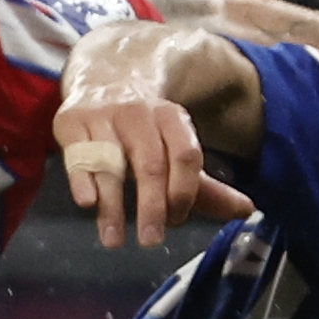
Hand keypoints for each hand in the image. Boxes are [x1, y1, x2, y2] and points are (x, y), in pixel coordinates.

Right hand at [57, 92, 254, 248]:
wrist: (106, 77)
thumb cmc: (145, 130)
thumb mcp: (175, 149)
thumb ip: (205, 186)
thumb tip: (247, 211)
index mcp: (172, 118)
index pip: (185, 155)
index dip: (184, 191)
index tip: (176, 220)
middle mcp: (139, 114)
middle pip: (150, 163)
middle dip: (152, 205)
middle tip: (151, 241)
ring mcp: (103, 117)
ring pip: (110, 164)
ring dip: (113, 206)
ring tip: (114, 241)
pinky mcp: (71, 122)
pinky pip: (76, 156)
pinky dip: (82, 180)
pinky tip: (88, 204)